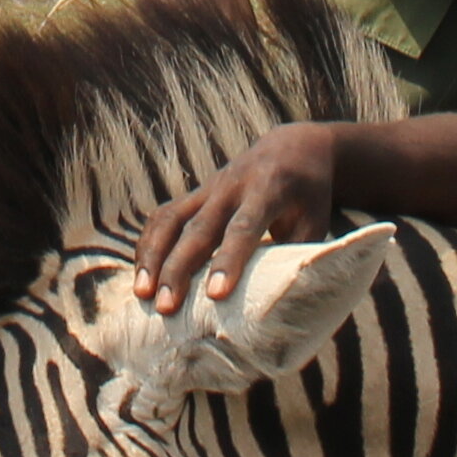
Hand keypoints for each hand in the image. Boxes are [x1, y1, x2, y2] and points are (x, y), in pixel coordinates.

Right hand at [132, 124, 337, 312]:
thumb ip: (297, 257)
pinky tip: (141, 274)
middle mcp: (233, 185)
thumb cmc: (309, 198)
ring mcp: (208, 187)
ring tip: (141, 293)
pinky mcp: (194, 194)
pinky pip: (163, 216)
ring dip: (153, 255)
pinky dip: (149, 243)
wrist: (293, 148)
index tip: (216, 294)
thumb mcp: (315, 222)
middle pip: (199, 228)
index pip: (244, 227)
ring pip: (171, 218)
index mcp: (269, 189)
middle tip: (165, 307)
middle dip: (179, 268)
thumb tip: (285, 308)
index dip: (229, 260)